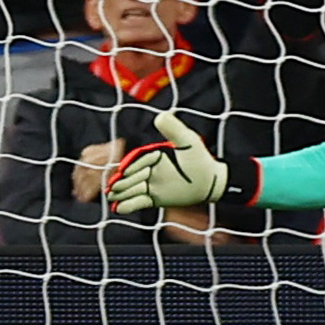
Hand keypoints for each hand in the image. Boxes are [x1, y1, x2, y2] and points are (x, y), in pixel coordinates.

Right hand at [106, 110, 226, 214]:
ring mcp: (150, 185)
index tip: (123, 171)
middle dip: (122, 182)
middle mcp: (149, 170)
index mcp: (154, 155)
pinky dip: (128, 205)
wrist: (211, 182)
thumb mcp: (188, 141)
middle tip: (114, 187)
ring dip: (121, 193)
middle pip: (131, 176)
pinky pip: (138, 202)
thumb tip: (161, 116)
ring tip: (113, 196)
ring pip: (131, 190)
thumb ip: (174, 129)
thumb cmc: (200, 159)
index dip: (131, 167)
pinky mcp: (153, 199)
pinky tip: (120, 208)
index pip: (137, 161)